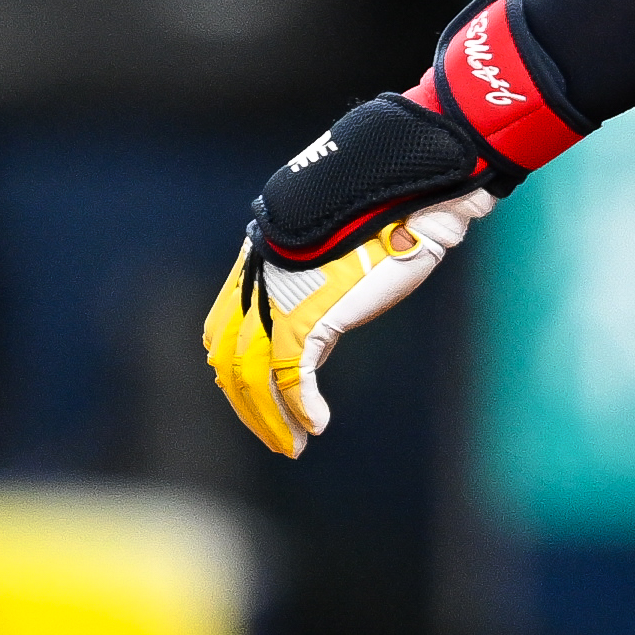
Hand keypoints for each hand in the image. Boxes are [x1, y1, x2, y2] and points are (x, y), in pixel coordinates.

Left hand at [201, 87, 507, 457]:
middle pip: (232, 359)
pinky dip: (302, 407)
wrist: (409, 189)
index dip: (236, 374)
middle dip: (250, 408)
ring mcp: (280, 299)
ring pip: (254, 376)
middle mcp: (260, 281)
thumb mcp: (343, 252)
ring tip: (293, 446)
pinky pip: (293, 376)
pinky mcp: (311, 315)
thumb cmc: (387, 209)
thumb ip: (320, 288)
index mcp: (262, 262)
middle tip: (275, 438)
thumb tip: (323, 325)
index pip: (225, 329)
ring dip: (272, 419)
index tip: (260, 401)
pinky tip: (316, 425)